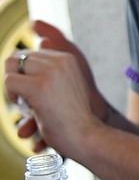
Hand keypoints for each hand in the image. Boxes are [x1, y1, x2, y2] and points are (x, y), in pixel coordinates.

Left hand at [4, 26, 106, 156]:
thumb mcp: (68, 87)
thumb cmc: (77, 119)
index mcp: (68, 59)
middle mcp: (60, 61)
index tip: (35, 91)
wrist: (88, 137)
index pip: (32, 53)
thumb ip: (54, 71)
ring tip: (26, 103)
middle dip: (16, 76)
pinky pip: (9, 81)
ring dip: (12, 85)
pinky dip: (11, 96)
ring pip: (11, 64)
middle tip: (26, 97)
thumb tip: (42, 42)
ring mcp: (50, 72)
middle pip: (18, 56)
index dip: (26, 73)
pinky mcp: (39, 86)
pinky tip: (28, 109)